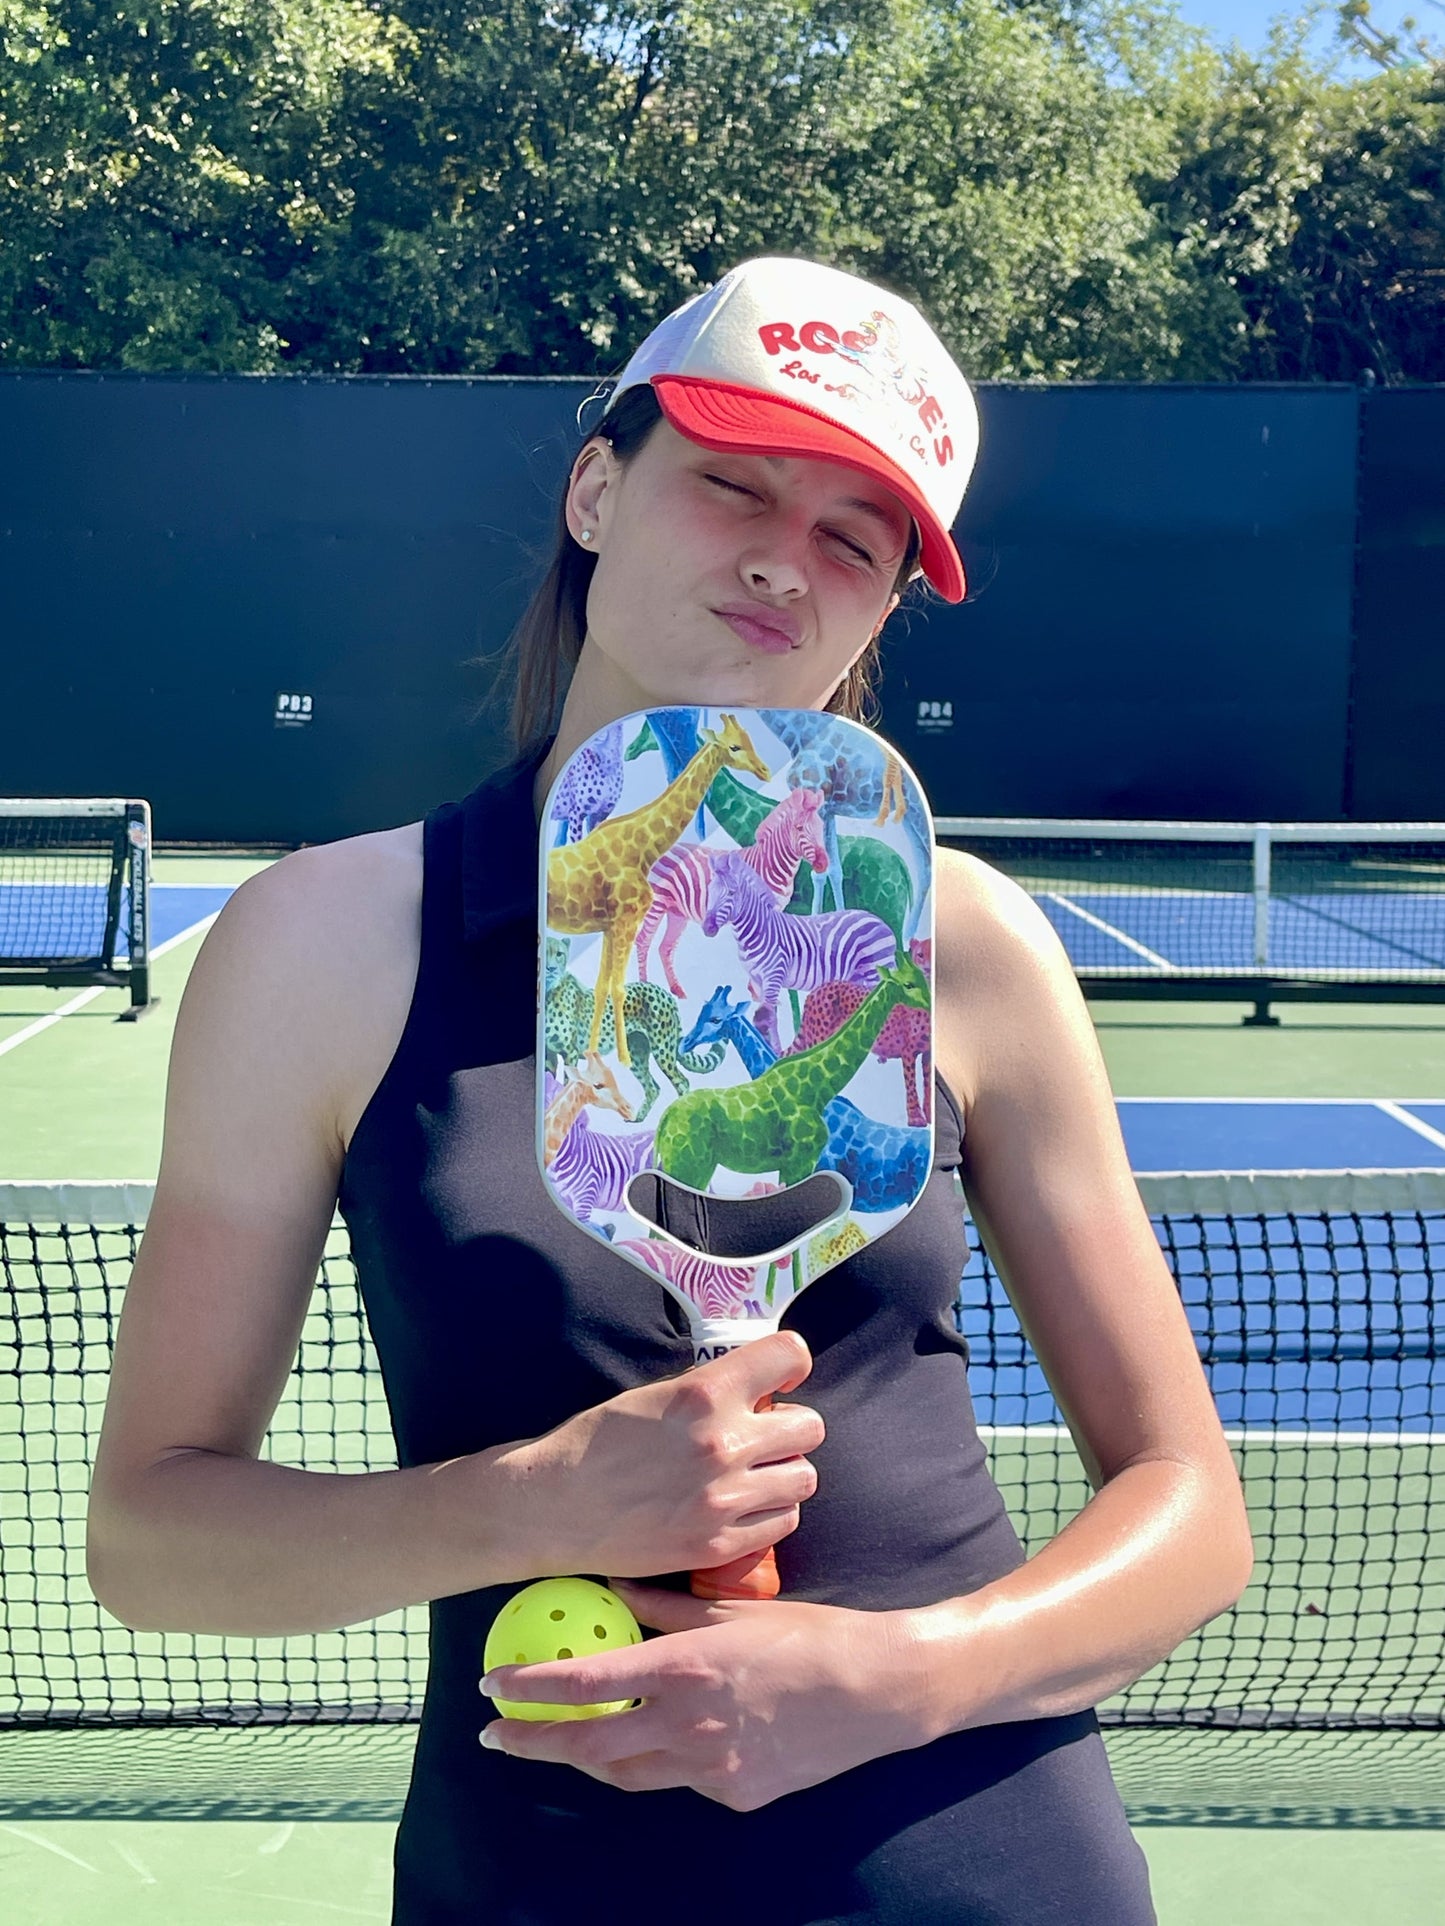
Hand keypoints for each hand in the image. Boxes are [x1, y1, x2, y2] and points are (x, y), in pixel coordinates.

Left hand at [478, 1580, 931, 1810]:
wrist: (878, 1692)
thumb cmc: (807, 1636)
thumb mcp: (730, 1609)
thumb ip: (663, 1604)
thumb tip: (610, 1589)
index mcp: (685, 1669)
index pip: (587, 1683)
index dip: (532, 1687)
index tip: (493, 1685)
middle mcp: (690, 1725)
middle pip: (589, 1746)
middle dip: (534, 1741)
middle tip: (495, 1734)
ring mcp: (712, 1767)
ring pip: (627, 1774)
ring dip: (585, 1759)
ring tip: (558, 1742)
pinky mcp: (736, 1793)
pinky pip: (679, 1778)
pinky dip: (657, 1760)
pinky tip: (656, 1740)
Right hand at [504, 1334, 823, 1579]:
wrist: (553, 1506)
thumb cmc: (596, 1442)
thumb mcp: (654, 1395)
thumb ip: (710, 1391)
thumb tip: (756, 1389)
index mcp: (704, 1393)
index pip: (790, 1355)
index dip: (790, 1364)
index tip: (780, 1379)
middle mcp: (722, 1442)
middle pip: (810, 1426)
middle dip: (790, 1428)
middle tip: (762, 1437)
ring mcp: (723, 1498)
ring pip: (804, 1478)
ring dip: (783, 1473)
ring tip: (753, 1475)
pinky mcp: (718, 1544)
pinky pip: (783, 1522)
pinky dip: (769, 1512)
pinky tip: (741, 1507)